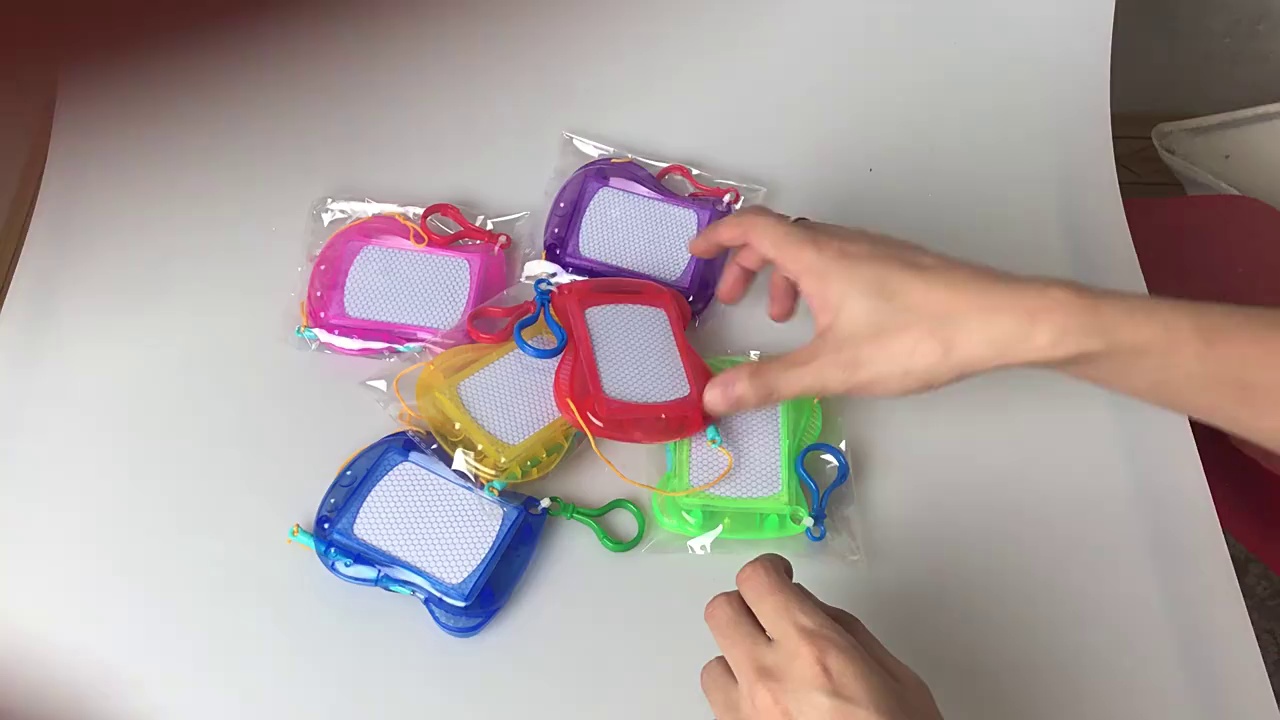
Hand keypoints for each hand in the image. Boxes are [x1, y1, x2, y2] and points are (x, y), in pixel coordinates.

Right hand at [690, 208, 1085, 414]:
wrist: (999, 321)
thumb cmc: (915, 337)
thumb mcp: (834, 367)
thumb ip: (771, 381)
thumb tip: (714, 395)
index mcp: (818, 256)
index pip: (753, 227)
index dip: (718, 237)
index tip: (694, 252)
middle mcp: (843, 241)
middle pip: (780, 235)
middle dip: (747, 263)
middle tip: (731, 298)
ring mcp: (873, 249)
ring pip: (813, 247)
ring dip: (784, 274)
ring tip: (783, 320)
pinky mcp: (897, 263)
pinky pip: (840, 257)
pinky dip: (816, 279)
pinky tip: (835, 321)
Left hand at [702, 554, 943, 719]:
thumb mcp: (897, 679)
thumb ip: (847, 635)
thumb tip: (814, 611)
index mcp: (813, 648)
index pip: (758, 580)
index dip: (769, 572)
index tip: (780, 576)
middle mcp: (769, 676)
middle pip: (721, 610)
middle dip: (747, 608)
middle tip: (771, 616)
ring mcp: (746, 715)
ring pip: (713, 664)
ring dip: (738, 661)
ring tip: (771, 674)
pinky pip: (719, 708)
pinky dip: (738, 700)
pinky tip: (768, 709)